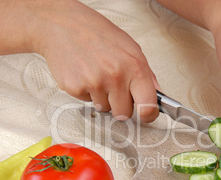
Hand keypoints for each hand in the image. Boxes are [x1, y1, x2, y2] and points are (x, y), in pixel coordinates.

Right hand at [33, 0, 158, 121]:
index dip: (148, 114)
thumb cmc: (98, 34)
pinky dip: (86, 92)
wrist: (63, 24)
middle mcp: (115, 76)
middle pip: (124, 114)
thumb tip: (157, 96)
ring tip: (97, 75)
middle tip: (114, 87)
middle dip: (121, 105)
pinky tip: (85, 74)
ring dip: (102, 97)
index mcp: (134, 66)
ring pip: (104, 109)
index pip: (148, 106)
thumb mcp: (131, 48)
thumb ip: (146, 74)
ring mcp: (94, 83)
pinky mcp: (75, 88)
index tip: (146, 114)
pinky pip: (87, 102)